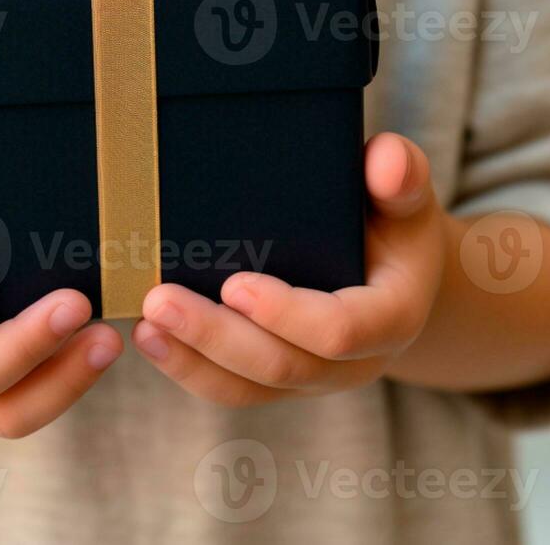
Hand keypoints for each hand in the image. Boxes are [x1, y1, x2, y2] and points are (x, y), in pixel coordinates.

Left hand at [130, 133, 447, 406]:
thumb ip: (400, 174)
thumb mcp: (405, 195)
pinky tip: (148, 336)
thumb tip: (386, 161)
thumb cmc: (392, 223)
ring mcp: (311, 377)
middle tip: (161, 300)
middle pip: (281, 366)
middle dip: (216, 336)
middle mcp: (353, 362)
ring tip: (145, 323)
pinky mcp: (274, 380)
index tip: (234, 285)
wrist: (390, 269)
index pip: (340, 331)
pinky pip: (229, 388)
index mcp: (391, 317)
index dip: (286, 314)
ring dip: (191, 358)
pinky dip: (186, 366)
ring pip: (247, 388)